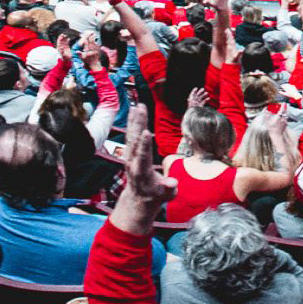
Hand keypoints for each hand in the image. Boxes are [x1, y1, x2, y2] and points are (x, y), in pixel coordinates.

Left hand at [108, 106, 174, 232]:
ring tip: (138, 106)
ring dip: (135, 120)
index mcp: (142, 172)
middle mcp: (132, 162)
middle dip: (138, 125)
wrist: (139, 198)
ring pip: (132, 136)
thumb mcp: (165, 195)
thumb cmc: (155, 195)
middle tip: (141, 109)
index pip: (143, 157)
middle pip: (135, 141)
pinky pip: (131, 135)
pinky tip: (134, 111)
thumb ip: (168, 188)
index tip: (146, 132)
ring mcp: (129, 157)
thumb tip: (173, 183)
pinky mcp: (129, 152)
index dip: (144, 145)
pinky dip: (132, 122)